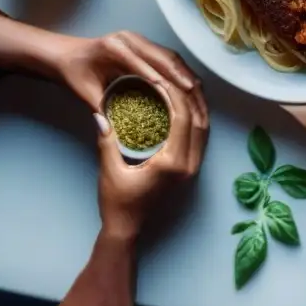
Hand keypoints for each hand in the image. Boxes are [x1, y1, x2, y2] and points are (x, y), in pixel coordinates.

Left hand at [48, 31, 199, 112]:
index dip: (161, 80)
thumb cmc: (73, 72)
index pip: (143, 64)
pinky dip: (181, 70)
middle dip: (181, 76)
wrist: (66, 55)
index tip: (176, 95)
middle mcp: (130, 38)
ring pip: (170, 55)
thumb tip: (112, 130)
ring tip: (196, 91)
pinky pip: (168, 56)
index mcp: (114, 47)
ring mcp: (139, 39)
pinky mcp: (144, 44)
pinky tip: (189, 83)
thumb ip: (100, 108)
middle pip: (164, 56)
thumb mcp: (84, 92)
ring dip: (185, 73)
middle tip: (194, 94)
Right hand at [95, 79, 208, 239]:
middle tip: (178, 77)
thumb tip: (101, 113)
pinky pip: (200, 138)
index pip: (183, 119)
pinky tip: (185, 108)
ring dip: (197, 107)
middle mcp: (188, 165)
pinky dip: (195, 119)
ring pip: (204, 129)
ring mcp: (192, 168)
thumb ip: (108, 141)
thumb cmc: (117, 203)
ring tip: (184, 87)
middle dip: (190, 96)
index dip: (176, 95)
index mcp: (172, 163)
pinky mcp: (190, 170)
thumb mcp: (110, 170)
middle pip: (199, 121)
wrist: (127, 228)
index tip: (163, 79)